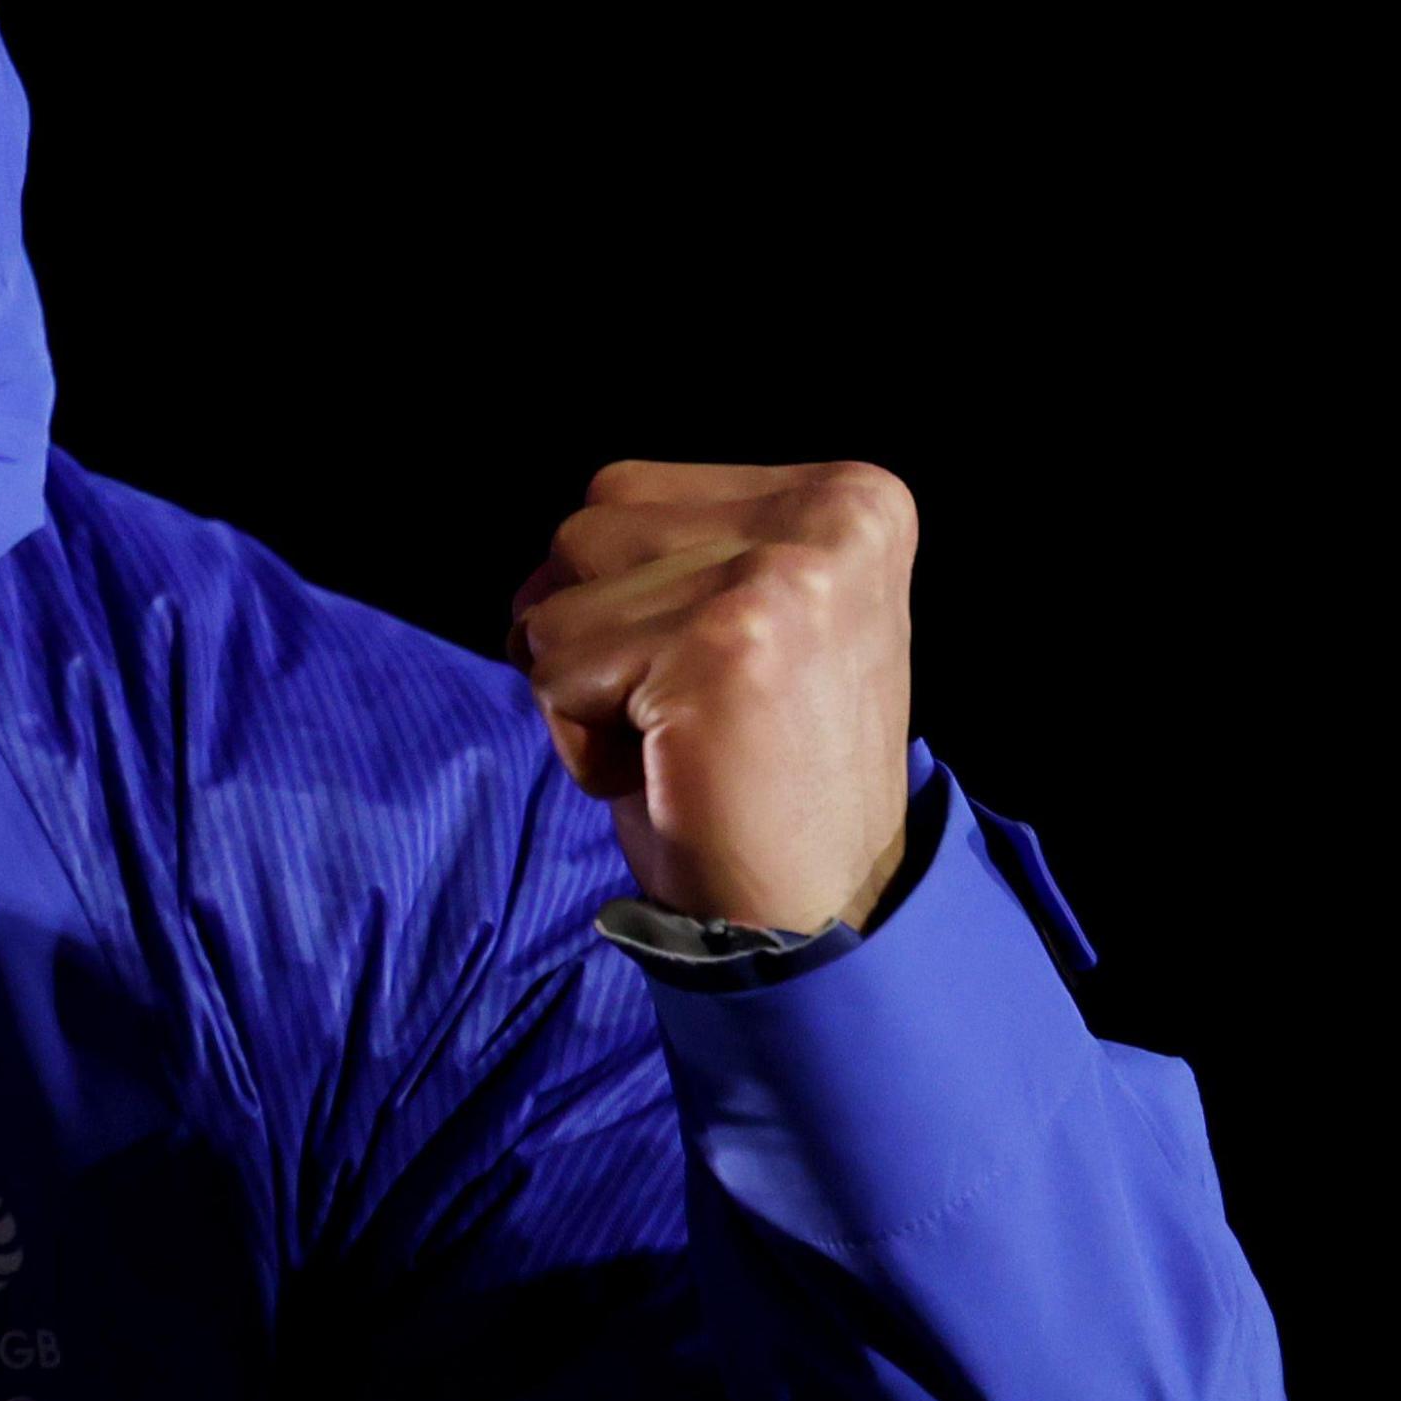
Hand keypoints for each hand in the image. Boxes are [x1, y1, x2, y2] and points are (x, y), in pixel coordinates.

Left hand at [507, 460, 918, 934]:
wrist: (816, 909)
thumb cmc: (756, 768)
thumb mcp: (742, 613)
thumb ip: (676, 546)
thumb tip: (551, 549)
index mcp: (849, 495)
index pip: (623, 491)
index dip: (620, 598)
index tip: (712, 672)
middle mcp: (830, 517)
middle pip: (581, 534)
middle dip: (594, 638)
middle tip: (690, 715)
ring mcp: (780, 575)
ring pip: (554, 604)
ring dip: (584, 692)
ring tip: (682, 742)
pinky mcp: (724, 646)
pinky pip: (554, 671)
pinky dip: (579, 741)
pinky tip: (671, 772)